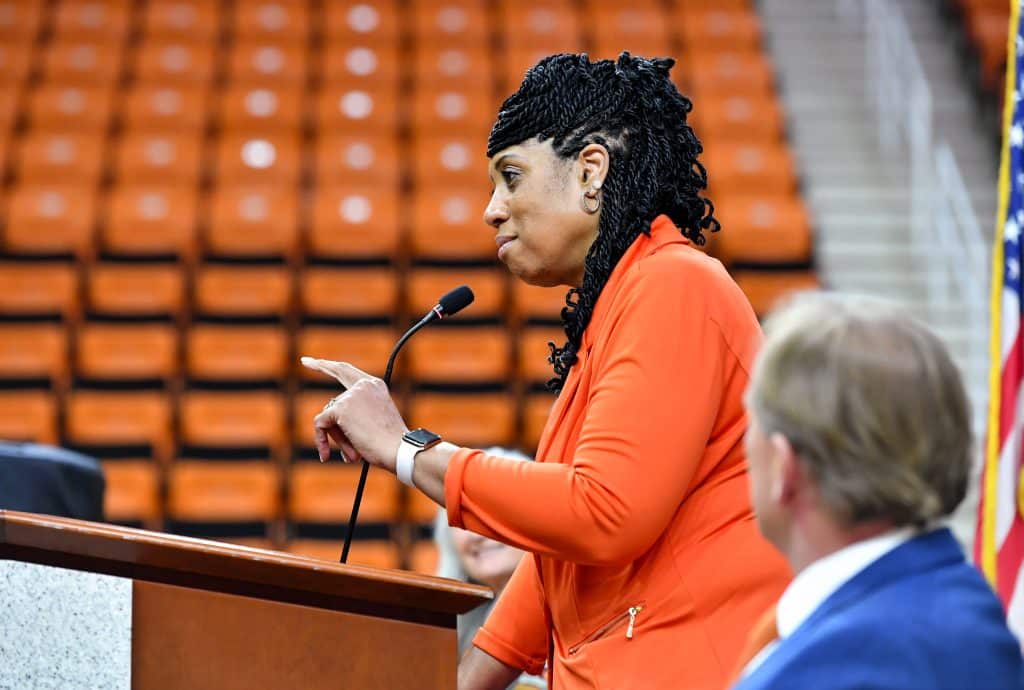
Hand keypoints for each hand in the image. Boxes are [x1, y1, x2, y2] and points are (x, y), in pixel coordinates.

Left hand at [300, 357, 407, 471]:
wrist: (398, 449)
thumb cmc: (389, 443)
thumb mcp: (374, 422)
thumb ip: (355, 414)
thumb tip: (327, 421)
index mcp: (375, 386)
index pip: (347, 370)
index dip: (330, 365)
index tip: (314, 360)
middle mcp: (363, 385)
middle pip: (335, 387)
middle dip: (319, 365)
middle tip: (305, 360)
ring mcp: (351, 395)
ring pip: (329, 414)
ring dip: (335, 436)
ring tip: (353, 453)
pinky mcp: (341, 408)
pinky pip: (321, 423)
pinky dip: (321, 440)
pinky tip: (328, 453)